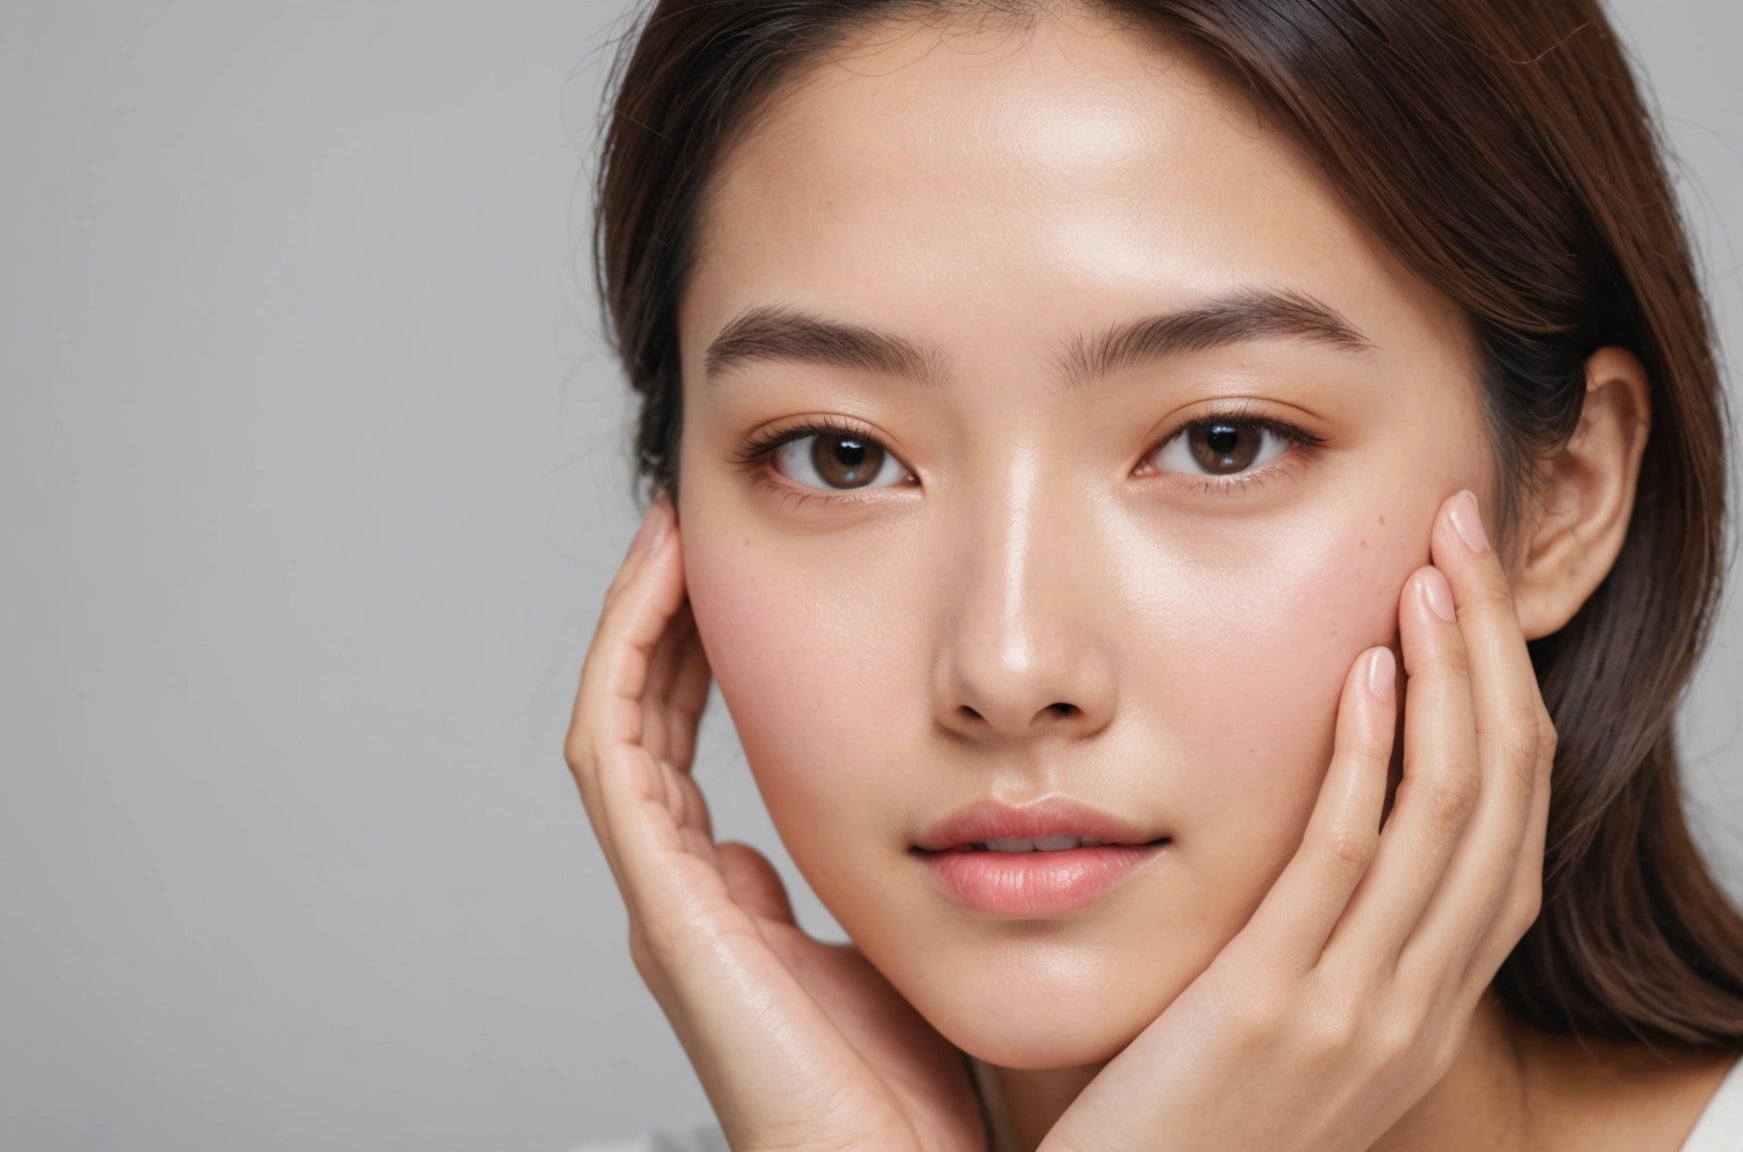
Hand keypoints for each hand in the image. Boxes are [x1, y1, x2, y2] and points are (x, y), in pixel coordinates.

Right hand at [562, 495, 986, 1151]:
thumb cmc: (926, 1107)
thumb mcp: (922, 954)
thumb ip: (910, 890)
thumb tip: (947, 822)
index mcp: (744, 909)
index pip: (702, 753)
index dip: (717, 660)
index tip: (763, 578)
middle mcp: (694, 900)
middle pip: (656, 725)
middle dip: (675, 622)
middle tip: (707, 527)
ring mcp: (674, 905)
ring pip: (624, 723)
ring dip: (643, 620)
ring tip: (678, 527)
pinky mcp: (671, 913)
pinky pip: (617, 754)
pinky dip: (628, 656)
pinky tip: (667, 574)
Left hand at [1038, 490, 1554, 1151]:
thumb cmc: (1182, 1121)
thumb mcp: (1286, 1023)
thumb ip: (1322, 931)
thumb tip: (1323, 811)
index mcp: (1431, 1003)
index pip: (1513, 826)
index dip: (1508, 695)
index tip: (1471, 589)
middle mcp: (1421, 1007)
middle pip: (1505, 798)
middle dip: (1493, 653)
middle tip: (1463, 535)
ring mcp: (1360, 1015)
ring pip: (1449, 816)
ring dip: (1448, 677)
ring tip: (1431, 569)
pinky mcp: (1274, 1012)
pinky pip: (1347, 864)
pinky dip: (1370, 759)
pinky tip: (1365, 672)